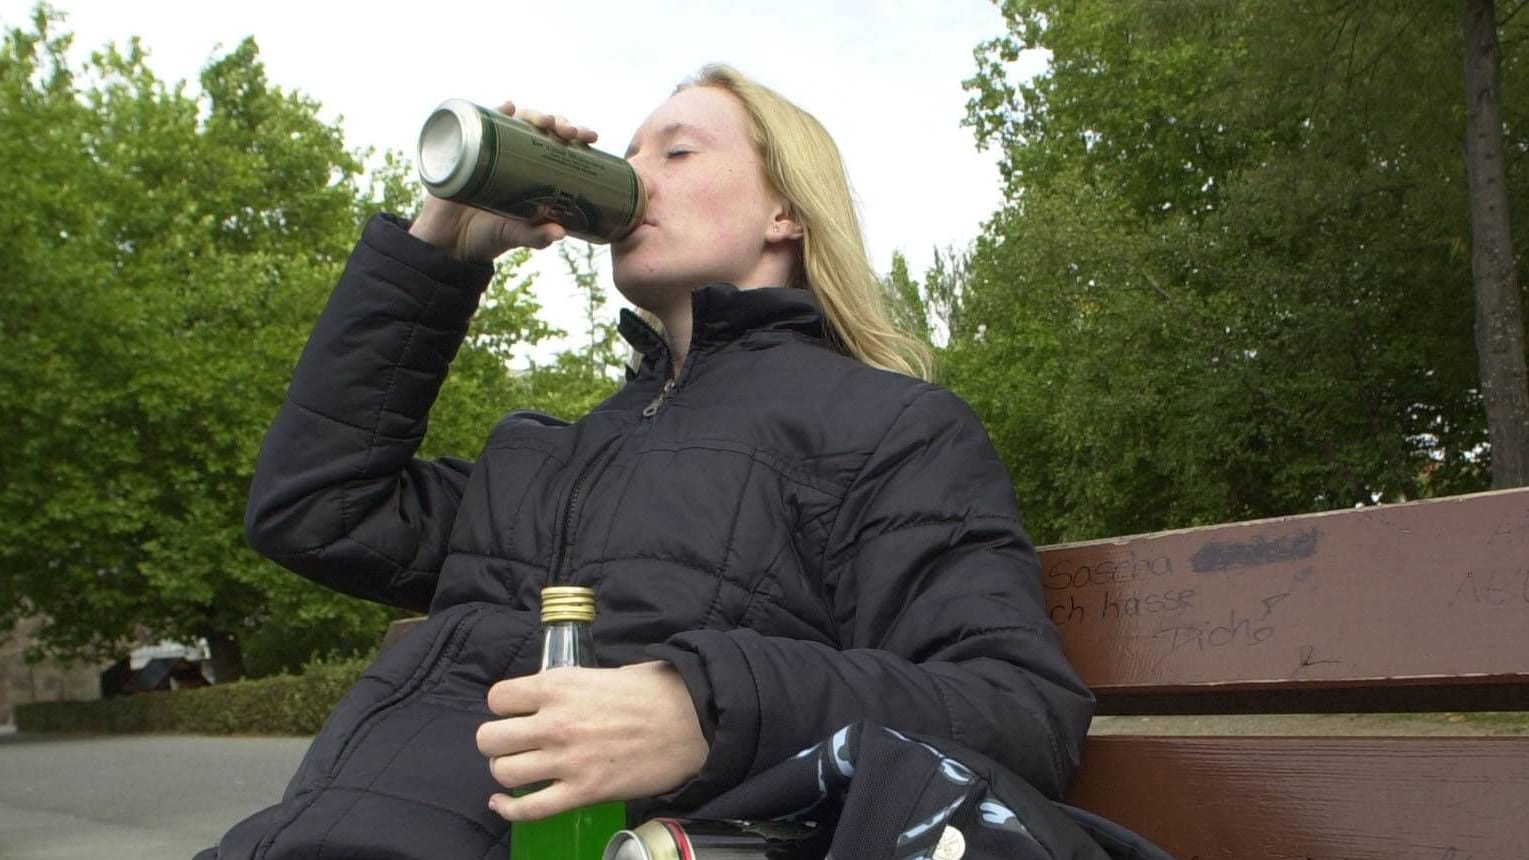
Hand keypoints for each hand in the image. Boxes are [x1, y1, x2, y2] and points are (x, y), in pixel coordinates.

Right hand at [410, 100, 600, 262]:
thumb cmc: (486, 237)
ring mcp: (493, 152)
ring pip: (516, 122)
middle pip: (543, 130)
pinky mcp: (467, 151)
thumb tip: (559, 234)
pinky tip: (507, 107)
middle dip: (559, 123)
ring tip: (544, 120)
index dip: (577, 136)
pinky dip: (495, 112)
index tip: (590, 136)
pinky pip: (481, 125)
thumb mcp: (514, 236)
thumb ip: (535, 236)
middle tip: (568, 130)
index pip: (562, 147)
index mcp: (535, 175)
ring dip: (533, 115)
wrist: (446, 241)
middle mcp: (516, 158)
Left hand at [476, 661, 708, 820]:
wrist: (694, 723)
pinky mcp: (583, 792)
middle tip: (514, 743)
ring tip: (521, 767)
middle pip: (490, 738)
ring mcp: (567, 760)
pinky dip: (509, 809)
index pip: (498, 697)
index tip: (517, 712)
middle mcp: (555, 722)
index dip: (504, 706)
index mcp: (559, 685)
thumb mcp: (605, 673)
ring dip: (506, 771)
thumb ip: (571, 686)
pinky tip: (504, 802)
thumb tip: (553, 697)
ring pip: (503, 771)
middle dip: (497, 741)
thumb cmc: (656, 693)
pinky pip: (528, 809)